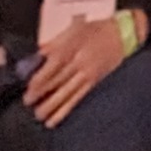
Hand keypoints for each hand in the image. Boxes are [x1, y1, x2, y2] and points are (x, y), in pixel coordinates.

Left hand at [21, 8, 137, 124]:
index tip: (28, 88)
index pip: (52, 66)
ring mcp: (88, 75)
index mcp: (72, 47)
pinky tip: (55, 120)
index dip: (39, 79)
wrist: (123, 34)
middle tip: (28, 103)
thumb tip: (36, 57)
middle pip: (57, 81)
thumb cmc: (96, 30)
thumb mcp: (72, 30)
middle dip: (41, 94)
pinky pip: (77, 100)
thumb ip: (53, 44)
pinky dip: (65, 111)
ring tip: (39, 115)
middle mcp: (79, 62)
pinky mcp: (95, 84)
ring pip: (66, 94)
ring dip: (51, 106)